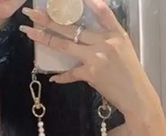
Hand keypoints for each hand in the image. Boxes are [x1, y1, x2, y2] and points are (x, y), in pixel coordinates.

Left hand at [20, 0, 159, 120]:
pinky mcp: (90, 74)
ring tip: (29, 32)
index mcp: (116, 33)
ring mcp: (96, 57)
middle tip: (32, 12)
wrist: (137, 96)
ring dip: (45, 38)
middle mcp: (105, 42)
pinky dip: (61, 76)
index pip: (101, 11)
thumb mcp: (124, 49)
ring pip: (65, 44)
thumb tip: (88, 34)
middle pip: (72, 27)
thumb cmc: (131, 74)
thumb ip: (108, 37)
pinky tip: (52, 77)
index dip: (87, 1)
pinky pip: (70, 73)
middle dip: (49, 19)